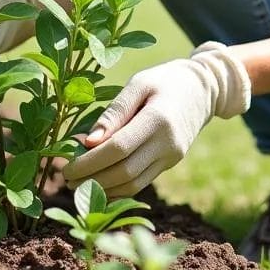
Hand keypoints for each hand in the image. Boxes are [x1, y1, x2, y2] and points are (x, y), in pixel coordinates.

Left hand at [62, 41, 250, 196]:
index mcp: (158, 119)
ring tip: (78, 184)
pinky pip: (142, 182)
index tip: (66, 166)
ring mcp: (172, 157)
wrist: (203, 89)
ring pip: (134, 184)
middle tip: (66, 179)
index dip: (90, 162)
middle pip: (124, 172)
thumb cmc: (164, 80)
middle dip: (92, 180)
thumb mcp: (139, 83)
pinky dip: (119, 188)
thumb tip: (88, 141)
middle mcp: (168, 143)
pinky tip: (100, 184)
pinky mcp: (171, 163)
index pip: (118, 149)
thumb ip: (115, 111)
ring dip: (103, 189)